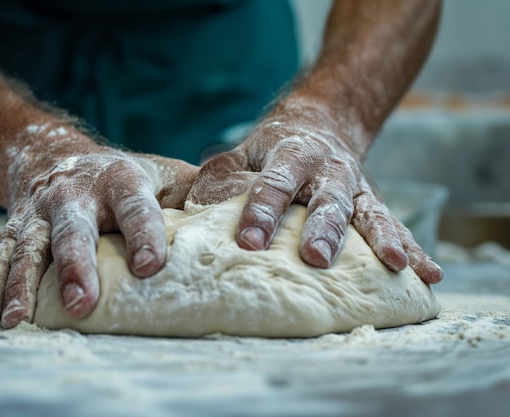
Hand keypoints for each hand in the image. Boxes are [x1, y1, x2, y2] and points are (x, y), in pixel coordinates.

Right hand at [0, 130, 197, 328]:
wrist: (54, 155)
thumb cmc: (122, 176)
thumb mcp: (161, 172)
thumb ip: (196, 192)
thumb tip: (246, 210)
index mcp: (119, 178)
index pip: (135, 206)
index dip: (144, 233)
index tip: (152, 266)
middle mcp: (73, 193)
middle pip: (71, 229)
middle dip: (75, 265)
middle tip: (82, 301)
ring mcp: (38, 212)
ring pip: (27, 249)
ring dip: (21, 286)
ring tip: (20, 323)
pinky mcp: (14, 229)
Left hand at [187, 107, 442, 284]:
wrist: (322, 121)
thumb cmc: (272, 147)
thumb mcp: (242, 152)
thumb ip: (221, 178)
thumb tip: (191, 213)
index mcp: (289, 154)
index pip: (273, 183)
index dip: (261, 212)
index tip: (248, 243)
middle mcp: (328, 169)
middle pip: (327, 199)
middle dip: (323, 230)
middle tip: (316, 260)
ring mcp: (356, 185)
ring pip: (369, 212)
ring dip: (382, 239)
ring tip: (395, 265)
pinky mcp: (373, 200)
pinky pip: (395, 225)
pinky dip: (413, 248)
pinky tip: (428, 274)